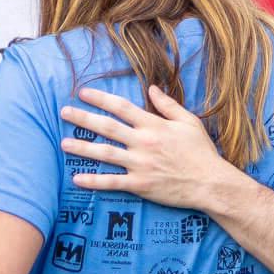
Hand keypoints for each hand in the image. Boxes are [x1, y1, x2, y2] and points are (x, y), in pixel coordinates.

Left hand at [59, 86, 238, 210]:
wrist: (210, 183)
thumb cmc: (201, 152)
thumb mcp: (189, 122)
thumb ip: (168, 105)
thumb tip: (151, 88)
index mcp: (154, 125)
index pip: (121, 107)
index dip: (100, 98)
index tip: (83, 92)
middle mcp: (143, 142)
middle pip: (107, 127)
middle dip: (83, 118)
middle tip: (63, 112)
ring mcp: (140, 165)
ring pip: (105, 153)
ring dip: (82, 147)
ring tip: (63, 143)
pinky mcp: (140, 185)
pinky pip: (112, 182)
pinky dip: (94, 181)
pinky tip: (77, 179)